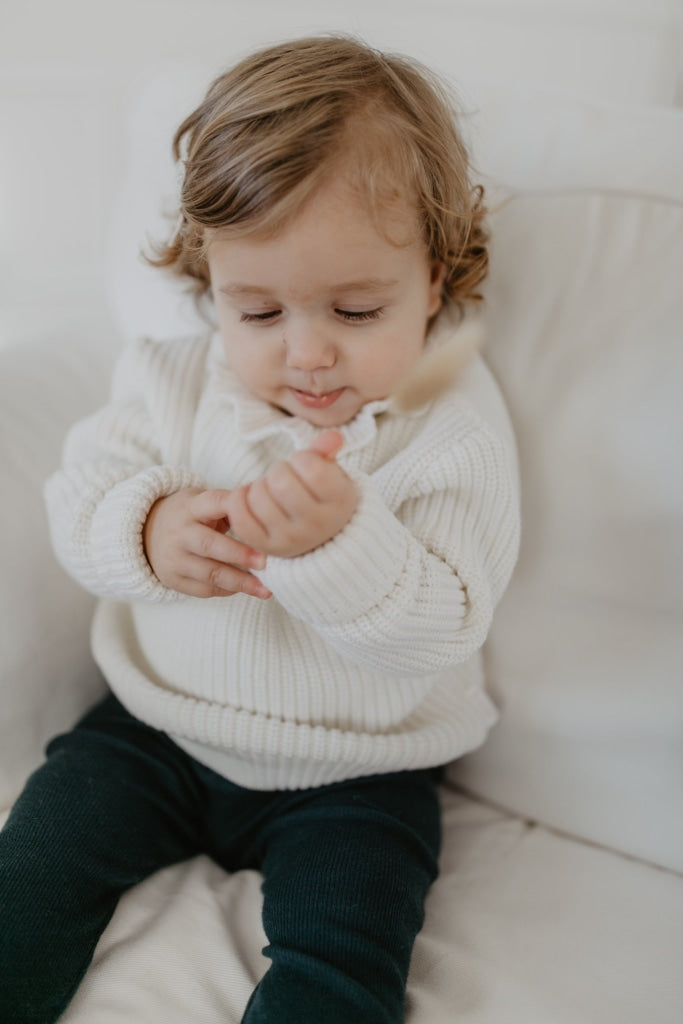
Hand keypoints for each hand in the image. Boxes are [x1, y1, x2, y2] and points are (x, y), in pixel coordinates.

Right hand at [143, 487, 271, 598]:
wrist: (147, 532)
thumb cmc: (190, 515)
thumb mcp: (202, 501)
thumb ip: (229, 506)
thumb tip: (267, 515)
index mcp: (190, 507)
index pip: (215, 503)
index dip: (237, 511)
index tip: (262, 522)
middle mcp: (179, 533)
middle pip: (210, 545)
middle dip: (240, 554)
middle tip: (265, 563)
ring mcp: (174, 558)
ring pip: (210, 573)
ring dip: (240, 582)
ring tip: (265, 589)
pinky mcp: (172, 579)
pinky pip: (204, 589)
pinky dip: (227, 590)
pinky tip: (245, 589)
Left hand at [225, 430, 356, 557]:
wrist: (320, 536)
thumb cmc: (322, 495)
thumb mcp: (330, 472)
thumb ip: (327, 452)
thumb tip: (334, 436)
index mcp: (339, 503)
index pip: (312, 469)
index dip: (302, 459)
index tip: (305, 466)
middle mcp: (317, 525)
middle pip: (280, 482)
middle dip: (278, 471)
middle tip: (284, 477)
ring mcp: (290, 539)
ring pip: (258, 497)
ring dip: (259, 486)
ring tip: (271, 491)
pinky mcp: (266, 547)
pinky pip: (240, 518)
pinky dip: (239, 500)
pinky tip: (250, 496)